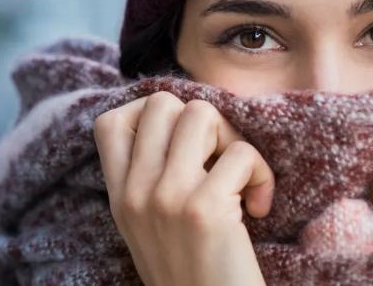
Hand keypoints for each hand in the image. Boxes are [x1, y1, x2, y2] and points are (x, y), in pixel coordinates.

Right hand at [93, 91, 274, 285]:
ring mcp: (166, 197)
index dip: (151, 117)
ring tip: (240, 179)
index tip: (183, 146)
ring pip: (202, 114)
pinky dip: (262, 175)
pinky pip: (241, 153)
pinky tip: (259, 209)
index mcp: (119, 196)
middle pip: (163, 103)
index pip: (111, 122)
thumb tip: (183, 120)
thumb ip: (150, 180)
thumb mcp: (150, 227)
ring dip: (233, 140)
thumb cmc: (193, 274)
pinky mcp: (204, 209)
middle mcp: (135, 192)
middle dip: (203, 122)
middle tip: (218, 161)